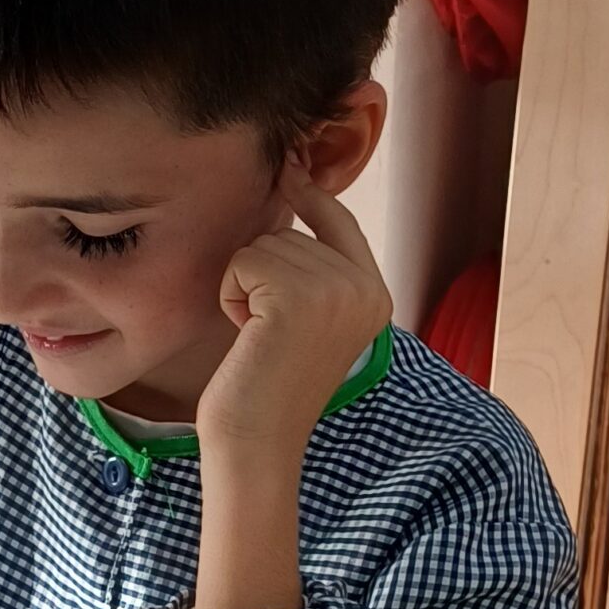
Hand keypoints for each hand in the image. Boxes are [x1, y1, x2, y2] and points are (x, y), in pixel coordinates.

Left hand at [198, 175, 391, 452]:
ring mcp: (335, 289)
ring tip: (259, 339)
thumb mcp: (305, 321)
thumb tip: (293, 199)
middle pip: (290, 233)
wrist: (257, 442)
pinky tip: (246, 337)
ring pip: (264, 246)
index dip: (310, 195)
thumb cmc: (268, 389)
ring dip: (245, 288)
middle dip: (262, 276)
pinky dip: (232, 296)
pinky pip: (244, 262)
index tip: (290, 166)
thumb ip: (312, 272)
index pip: (341, 222)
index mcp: (376, 296)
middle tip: (267, 334)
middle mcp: (364, 288)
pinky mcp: (297, 295)